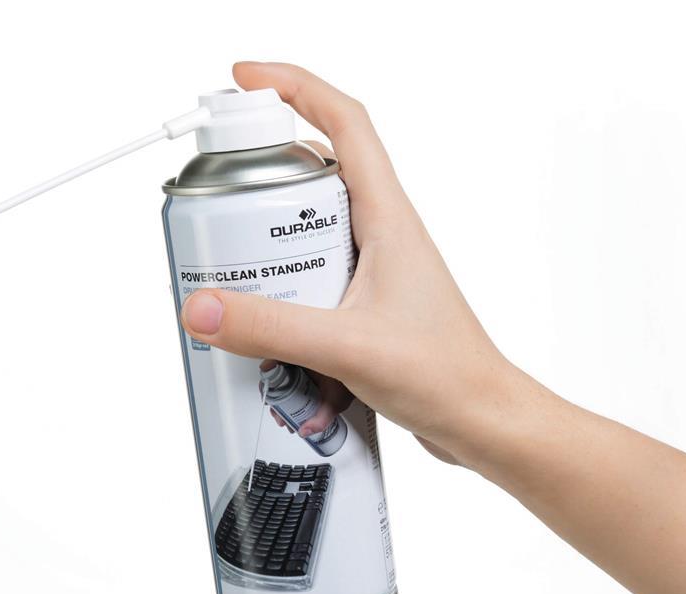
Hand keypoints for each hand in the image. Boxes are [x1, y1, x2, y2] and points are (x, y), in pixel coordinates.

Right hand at [180, 61, 519, 467]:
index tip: (246, 79)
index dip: (295, 86)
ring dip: (267, 236)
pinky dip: (280, 285)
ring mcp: (372, 269)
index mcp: (388, 218)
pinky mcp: (363, 306)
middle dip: (262, 171)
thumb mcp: (348, 346)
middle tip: (218, 191)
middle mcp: (380, 233)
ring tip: (228, 260)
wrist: (483, 422)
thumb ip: (272, 326)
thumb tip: (201, 307)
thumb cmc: (446, 375)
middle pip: (315, 171)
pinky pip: (311, 276)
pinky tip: (258, 317)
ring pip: (308, 227)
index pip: (345, 123)